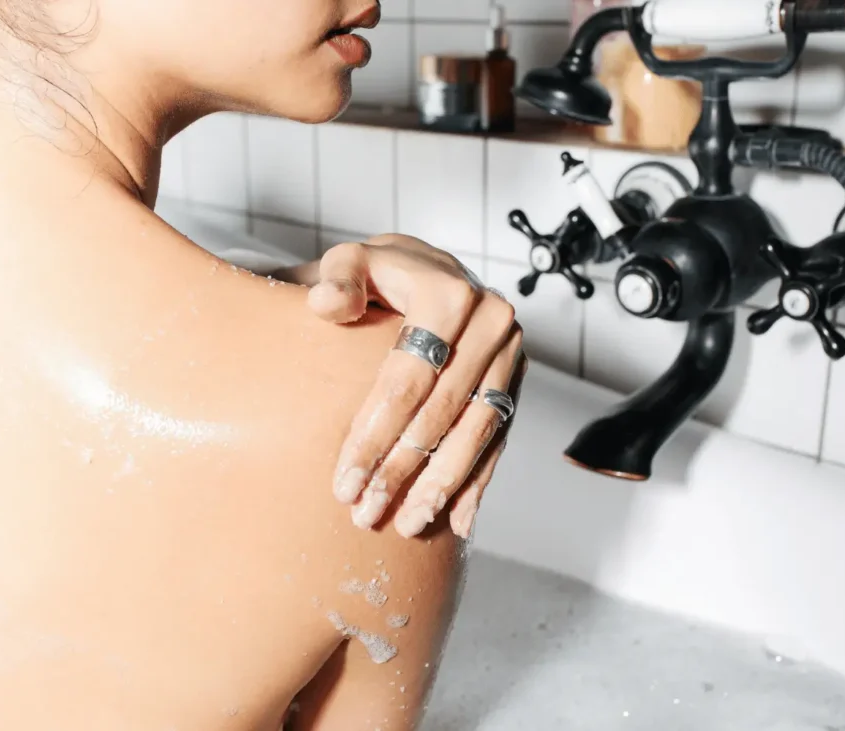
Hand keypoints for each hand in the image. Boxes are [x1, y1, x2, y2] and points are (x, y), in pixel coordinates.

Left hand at [274, 234, 525, 538]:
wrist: (426, 270)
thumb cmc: (378, 274)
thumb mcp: (350, 263)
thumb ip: (336, 279)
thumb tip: (328, 304)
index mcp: (448, 293)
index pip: (407, 379)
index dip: (374, 435)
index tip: (343, 482)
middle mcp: (490, 322)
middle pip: (442, 412)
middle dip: (402, 470)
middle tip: (366, 513)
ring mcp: (509, 354)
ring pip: (476, 432)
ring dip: (442, 485)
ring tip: (407, 524)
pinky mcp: (516, 379)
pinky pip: (498, 437)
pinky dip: (478, 481)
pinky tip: (457, 520)